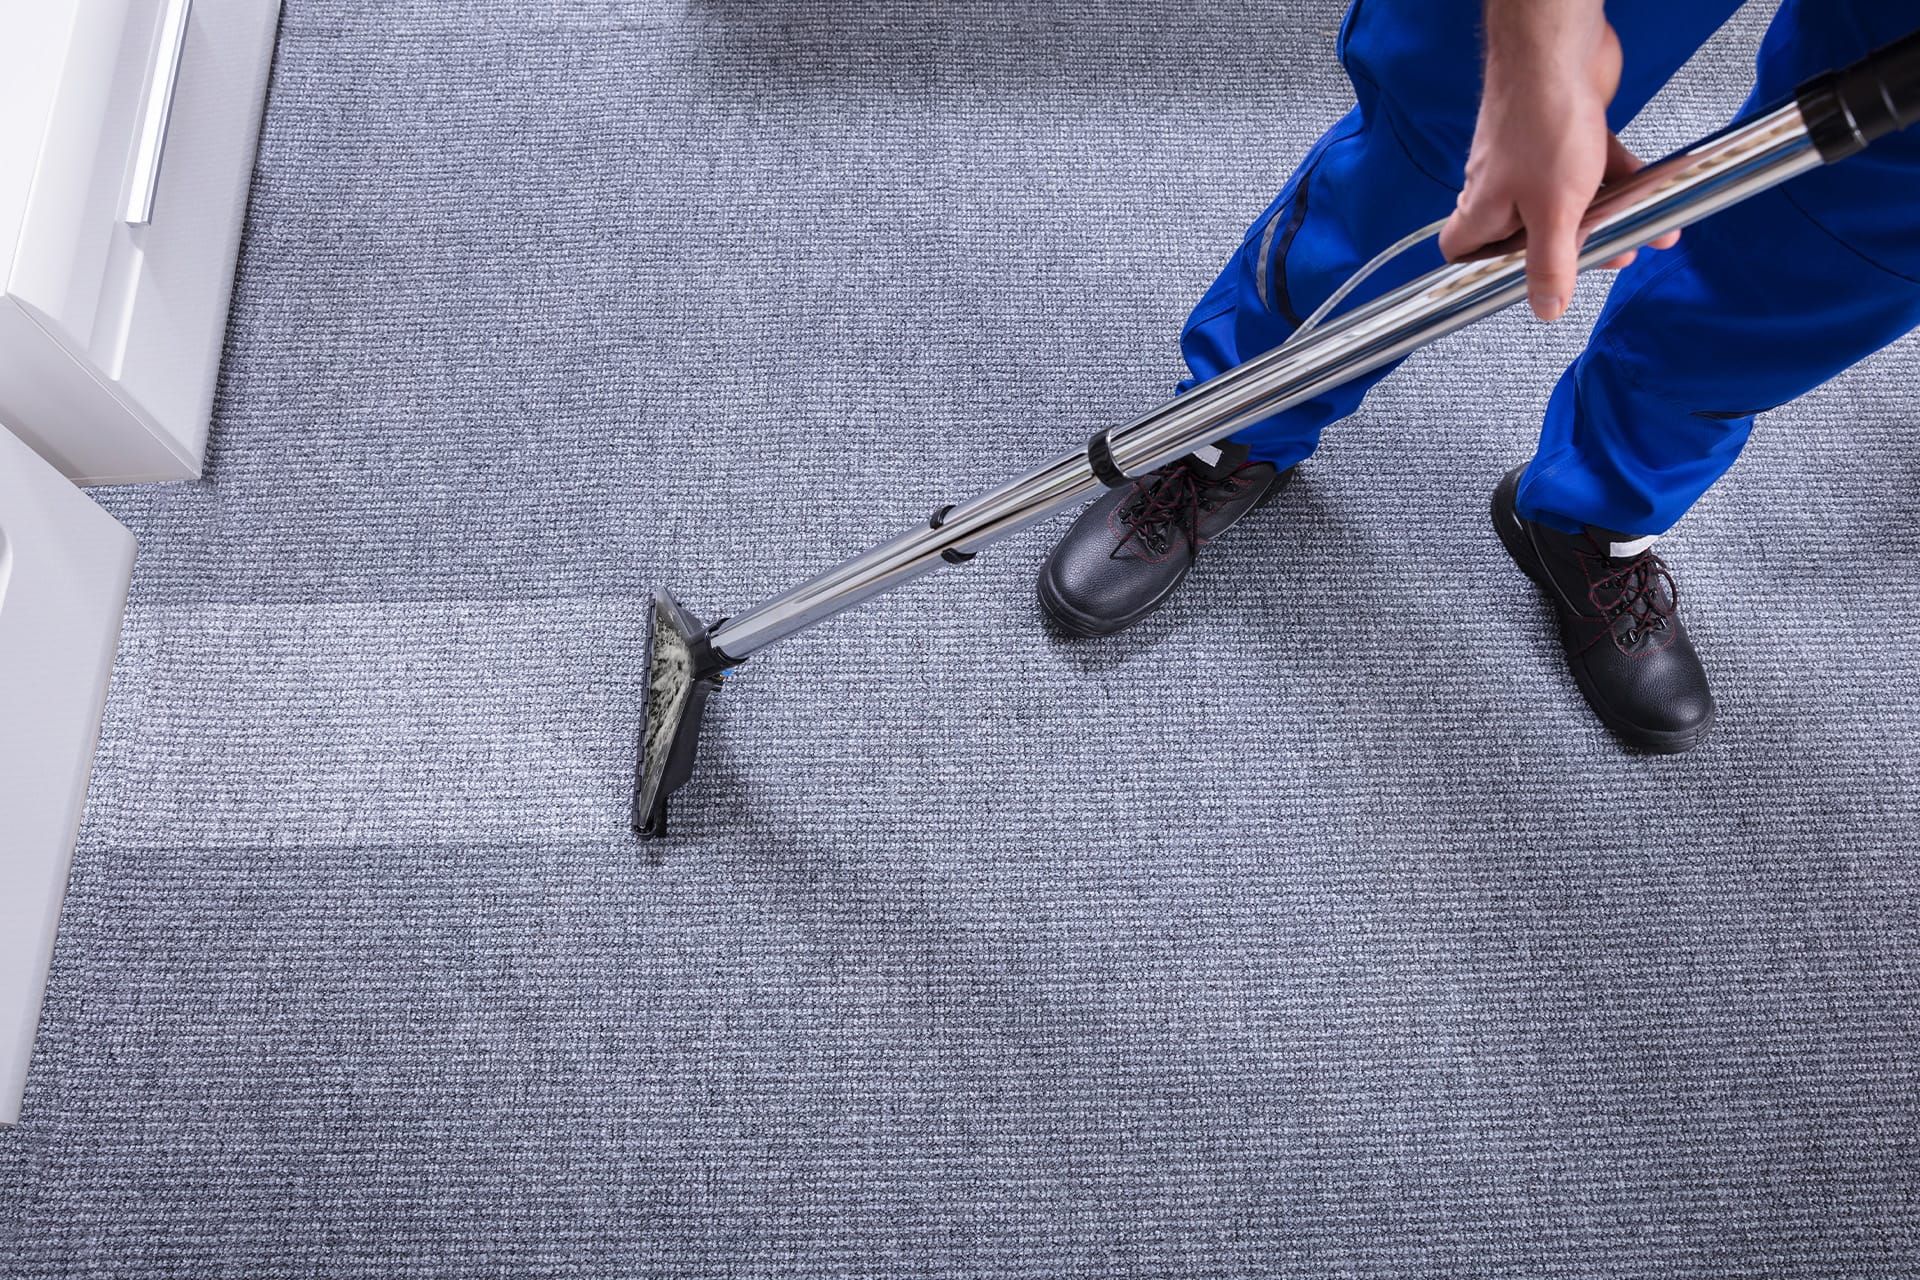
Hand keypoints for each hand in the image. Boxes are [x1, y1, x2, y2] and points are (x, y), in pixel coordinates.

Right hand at [1438, 14, 1678, 320]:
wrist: (1560, 47)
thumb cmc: (1543, 121)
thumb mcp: (1553, 211)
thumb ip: (1550, 263)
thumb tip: (1546, 308)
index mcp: (1484, 208)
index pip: (1461, 251)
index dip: (1480, 270)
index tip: (1513, 282)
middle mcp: (1502, 184)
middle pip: (1526, 232)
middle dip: (1571, 247)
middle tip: (1604, 255)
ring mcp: (1533, 157)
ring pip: (1567, 200)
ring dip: (1608, 216)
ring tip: (1643, 227)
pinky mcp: (1565, 132)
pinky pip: (1594, 167)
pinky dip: (1622, 179)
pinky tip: (1652, 184)